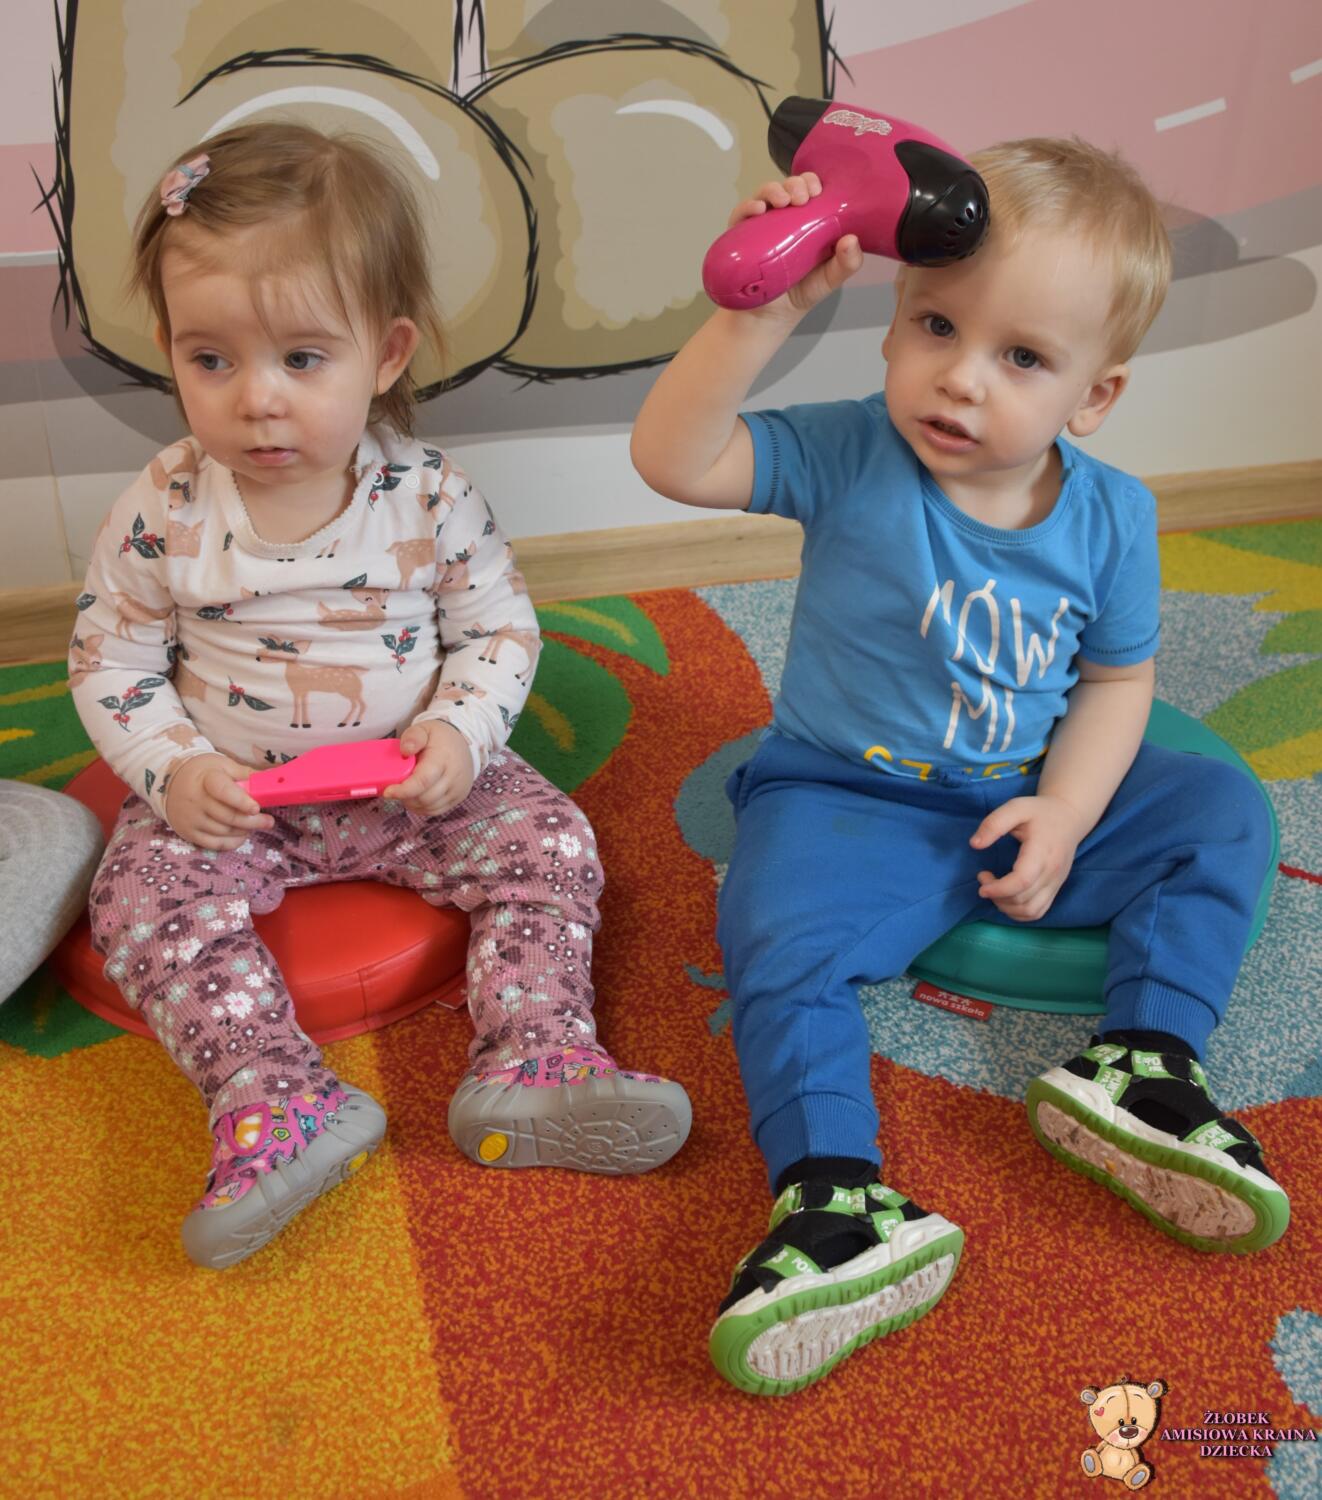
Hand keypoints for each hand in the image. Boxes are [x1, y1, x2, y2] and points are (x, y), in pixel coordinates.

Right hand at [164, 752, 273, 850]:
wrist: (171, 781)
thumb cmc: (204, 772)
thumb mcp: (223, 765)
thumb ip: (246, 774)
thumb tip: (273, 779)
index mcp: (206, 779)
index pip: (223, 792)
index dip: (241, 801)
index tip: (256, 808)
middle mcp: (196, 800)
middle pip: (228, 816)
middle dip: (253, 821)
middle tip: (269, 821)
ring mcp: (191, 819)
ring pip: (224, 831)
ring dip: (244, 830)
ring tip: (255, 825)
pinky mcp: (188, 833)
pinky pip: (214, 844)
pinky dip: (232, 842)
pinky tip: (242, 835)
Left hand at [384, 720, 475, 816]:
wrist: (464, 744)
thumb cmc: (440, 738)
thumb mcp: (424, 729)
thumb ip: (413, 736)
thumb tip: (405, 750)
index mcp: (443, 758)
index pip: (422, 781)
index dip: (403, 790)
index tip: (388, 791)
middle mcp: (454, 777)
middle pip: (424, 797)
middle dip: (405, 796)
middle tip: (395, 787)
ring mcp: (458, 789)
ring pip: (428, 806)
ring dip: (412, 802)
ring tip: (407, 789)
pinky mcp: (458, 798)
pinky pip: (435, 810)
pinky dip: (422, 806)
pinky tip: (416, 795)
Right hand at [728, 172, 863, 315]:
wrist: (770, 317)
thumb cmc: (801, 293)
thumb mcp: (830, 279)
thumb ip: (847, 263)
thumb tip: (851, 239)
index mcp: (807, 220)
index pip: (809, 189)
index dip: (812, 182)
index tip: (817, 191)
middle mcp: (783, 218)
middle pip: (788, 186)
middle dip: (796, 184)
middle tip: (802, 198)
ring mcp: (761, 225)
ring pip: (765, 195)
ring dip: (773, 190)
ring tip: (782, 201)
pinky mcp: (740, 236)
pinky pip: (741, 214)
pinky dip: (748, 206)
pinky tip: (758, 210)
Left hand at [969, 794, 1088, 921]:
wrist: (1069, 817)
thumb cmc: (1040, 812)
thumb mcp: (1016, 807)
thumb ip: (994, 824)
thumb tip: (975, 844)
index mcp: (1042, 851)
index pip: (1023, 881)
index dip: (999, 888)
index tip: (981, 881)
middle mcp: (1052, 872)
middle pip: (1023, 899)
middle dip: (996, 895)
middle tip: (984, 877)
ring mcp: (1056, 883)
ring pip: (1031, 911)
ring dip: (1006, 907)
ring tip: (994, 890)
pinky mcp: (1055, 889)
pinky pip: (1038, 911)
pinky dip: (1018, 912)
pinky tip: (1006, 898)